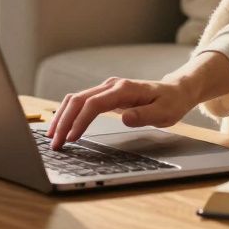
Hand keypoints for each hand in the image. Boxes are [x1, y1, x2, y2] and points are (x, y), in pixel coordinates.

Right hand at [46, 76, 196, 149]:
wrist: (176, 90)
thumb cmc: (170, 102)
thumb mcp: (164, 113)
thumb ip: (144, 116)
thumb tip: (125, 118)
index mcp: (124, 89)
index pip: (93, 104)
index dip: (80, 121)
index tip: (71, 138)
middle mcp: (111, 86)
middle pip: (78, 100)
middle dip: (63, 121)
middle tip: (54, 143)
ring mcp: (107, 89)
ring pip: (76, 99)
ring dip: (62, 117)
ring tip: (53, 137)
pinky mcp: (105, 95)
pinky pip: (81, 102)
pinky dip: (68, 114)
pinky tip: (62, 127)